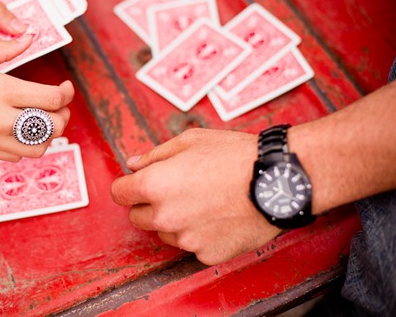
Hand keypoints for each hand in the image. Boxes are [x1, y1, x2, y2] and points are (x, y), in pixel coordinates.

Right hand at [0, 35, 73, 160]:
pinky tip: (18, 130)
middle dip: (62, 114)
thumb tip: (29, 38)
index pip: (52, 99)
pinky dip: (26, 146)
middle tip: (56, 103)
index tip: (64, 86)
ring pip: (39, 148)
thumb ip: (3, 50)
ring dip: (47, 134)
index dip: (66, 93)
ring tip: (39, 118)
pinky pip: (17, 157)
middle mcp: (0, 119)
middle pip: (53, 127)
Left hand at [110, 128, 280, 264]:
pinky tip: (219, 216)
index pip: (119, 194)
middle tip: (176, 190)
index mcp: (154, 185)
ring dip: (175, 221)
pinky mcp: (207, 254)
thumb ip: (155, 155)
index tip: (138, 184)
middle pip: (138, 218)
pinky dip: (201, 235)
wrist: (276, 181)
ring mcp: (186, 239)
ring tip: (204, 201)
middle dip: (149, 205)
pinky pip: (193, 246)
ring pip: (166, 233)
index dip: (128, 187)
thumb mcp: (190, 140)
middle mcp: (164, 216)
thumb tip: (134, 164)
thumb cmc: (235, 156)